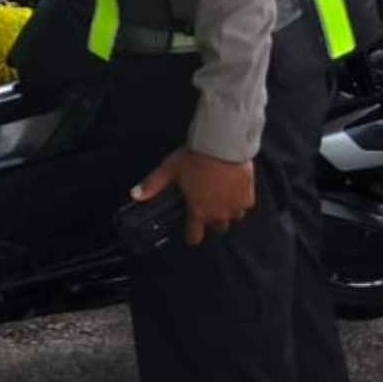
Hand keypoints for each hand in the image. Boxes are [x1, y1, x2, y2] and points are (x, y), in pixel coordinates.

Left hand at [131, 148, 255, 246]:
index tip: (190, 229)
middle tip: (207, 203)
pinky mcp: (248, 197)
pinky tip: (234, 188)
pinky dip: (240, 200)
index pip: (194, 237)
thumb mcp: (169, 170)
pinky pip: (244, 206)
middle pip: (217, 228)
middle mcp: (218, 214)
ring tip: (221, 195)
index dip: (191, 235)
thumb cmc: (195, 158)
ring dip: (227, 210)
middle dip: (211, 219)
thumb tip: (134, 194)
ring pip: (232, 217)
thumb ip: (153, 185)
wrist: (223, 145)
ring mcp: (235, 207)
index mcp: (198, 212)